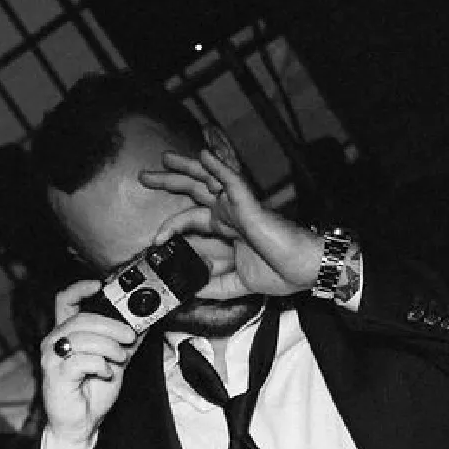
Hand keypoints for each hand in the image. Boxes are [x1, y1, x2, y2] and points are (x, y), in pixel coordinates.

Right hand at [41, 280, 140, 448]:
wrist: (80, 425)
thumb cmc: (91, 393)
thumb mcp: (115, 362)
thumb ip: (125, 342)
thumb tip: (145, 323)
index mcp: (66, 334)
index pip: (65, 301)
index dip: (80, 288)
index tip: (100, 285)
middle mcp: (54, 342)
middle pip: (82, 319)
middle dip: (112, 325)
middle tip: (129, 336)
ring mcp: (52, 358)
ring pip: (84, 338)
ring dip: (109, 347)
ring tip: (120, 359)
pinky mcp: (56, 375)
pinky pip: (82, 360)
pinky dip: (100, 365)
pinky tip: (106, 373)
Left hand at [140, 149, 322, 295]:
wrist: (303, 271)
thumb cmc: (280, 272)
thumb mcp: (236, 285)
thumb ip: (212, 286)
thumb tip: (188, 292)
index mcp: (227, 228)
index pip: (190, 218)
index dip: (170, 227)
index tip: (155, 241)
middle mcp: (230, 212)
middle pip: (193, 191)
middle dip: (169, 181)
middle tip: (145, 175)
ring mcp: (240, 206)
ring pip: (209, 178)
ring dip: (187, 166)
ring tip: (166, 158)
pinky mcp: (251, 205)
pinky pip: (232, 180)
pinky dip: (218, 167)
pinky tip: (204, 156)